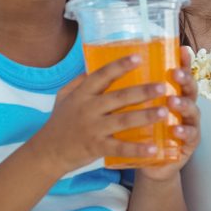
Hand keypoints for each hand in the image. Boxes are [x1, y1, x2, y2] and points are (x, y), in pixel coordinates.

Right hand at [32, 55, 176, 174]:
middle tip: (163, 86)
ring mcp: (92, 129)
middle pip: (118, 97)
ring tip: (164, 112)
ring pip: (123, 120)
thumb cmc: (60, 122)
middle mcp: (88, 109)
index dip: (120, 65)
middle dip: (142, 91)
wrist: (46, 153)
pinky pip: (119, 147)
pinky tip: (154, 148)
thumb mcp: (64, 97)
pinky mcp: (96, 147)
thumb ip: (79, 81)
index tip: (139, 57)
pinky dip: (137, 149)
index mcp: (82, 94)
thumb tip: (94, 63)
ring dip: (145, 116)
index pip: (102, 75)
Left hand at [138, 49, 200, 181]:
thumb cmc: (143, 133)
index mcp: (173, 94)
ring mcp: (190, 124)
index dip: (183, 62)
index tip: (181, 49)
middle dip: (185, 79)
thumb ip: (130, 92)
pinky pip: (189, 136)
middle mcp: (185, 106)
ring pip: (192, 110)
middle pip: (190, 88)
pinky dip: (183, 132)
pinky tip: (175, 130)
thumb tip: (106, 67)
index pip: (180, 74)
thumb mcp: (138, 111)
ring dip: (183, 104)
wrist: (151, 164)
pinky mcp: (189, 144)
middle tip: (175, 73)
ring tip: (173, 101)